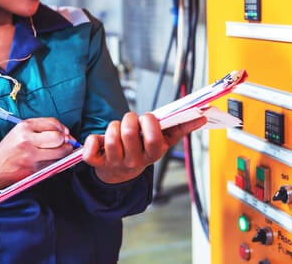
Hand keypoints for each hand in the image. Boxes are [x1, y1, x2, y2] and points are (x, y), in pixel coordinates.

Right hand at [0, 117, 75, 204]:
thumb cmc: (10, 148)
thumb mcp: (21, 131)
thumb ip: (42, 128)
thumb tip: (66, 133)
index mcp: (24, 127)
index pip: (53, 124)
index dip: (63, 129)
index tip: (65, 133)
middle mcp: (26, 140)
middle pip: (58, 138)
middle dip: (65, 141)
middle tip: (65, 143)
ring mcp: (29, 156)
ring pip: (59, 153)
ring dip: (64, 152)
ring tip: (59, 152)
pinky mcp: (32, 170)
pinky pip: (52, 164)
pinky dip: (56, 162)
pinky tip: (50, 160)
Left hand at [82, 111, 206, 184]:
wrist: (120, 174)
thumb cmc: (142, 150)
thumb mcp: (162, 141)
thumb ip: (180, 128)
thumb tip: (201, 117)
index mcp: (152, 154)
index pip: (153, 139)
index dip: (149, 124)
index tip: (147, 117)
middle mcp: (134, 161)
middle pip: (129, 134)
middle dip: (128, 120)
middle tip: (130, 120)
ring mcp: (115, 163)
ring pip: (111, 139)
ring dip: (112, 127)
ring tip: (117, 129)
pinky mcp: (97, 164)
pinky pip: (90, 151)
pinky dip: (92, 141)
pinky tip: (98, 140)